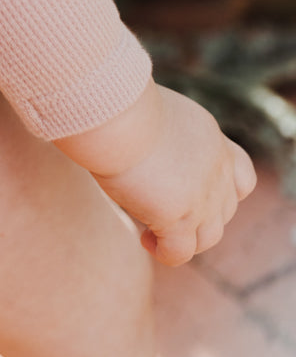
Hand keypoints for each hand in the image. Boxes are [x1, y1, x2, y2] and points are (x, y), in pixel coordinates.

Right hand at [90, 87, 256, 266]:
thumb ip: (163, 133)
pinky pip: (180, 253)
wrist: (116, 112)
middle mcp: (216, 169)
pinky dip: (165, 252)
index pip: (241, 177)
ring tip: (153, 233)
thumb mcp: (155, 111)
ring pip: (208, 237)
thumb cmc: (118, 103)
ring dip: (185, 240)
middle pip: (224, 211)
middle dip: (198, 216)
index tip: (191, 190)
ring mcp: (202, 196)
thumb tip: (145, 146)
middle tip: (163, 210)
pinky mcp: (179, 217)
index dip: (224, 191)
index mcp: (211, 138)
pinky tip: (146, 240)